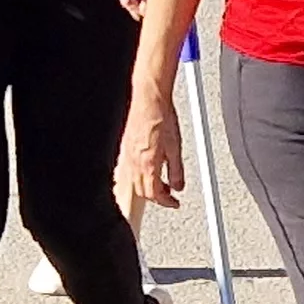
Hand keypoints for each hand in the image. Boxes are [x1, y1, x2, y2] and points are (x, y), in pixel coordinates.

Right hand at [114, 90, 182, 222]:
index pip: (154, 194)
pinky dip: (138, 176)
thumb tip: (178, 186)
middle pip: (142, 192)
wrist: (149, 100)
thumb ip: (177, 171)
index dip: (166, 202)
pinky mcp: (125, 148)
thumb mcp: (176, 148)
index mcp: (147, 166)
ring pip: (133, 182)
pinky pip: (128, 171)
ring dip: (147, 187)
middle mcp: (134, 163)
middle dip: (156, 196)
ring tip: (160, 183)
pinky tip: (147, 170)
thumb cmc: (162, 118)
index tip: (174, 203)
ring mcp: (127, 156)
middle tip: (169, 195)